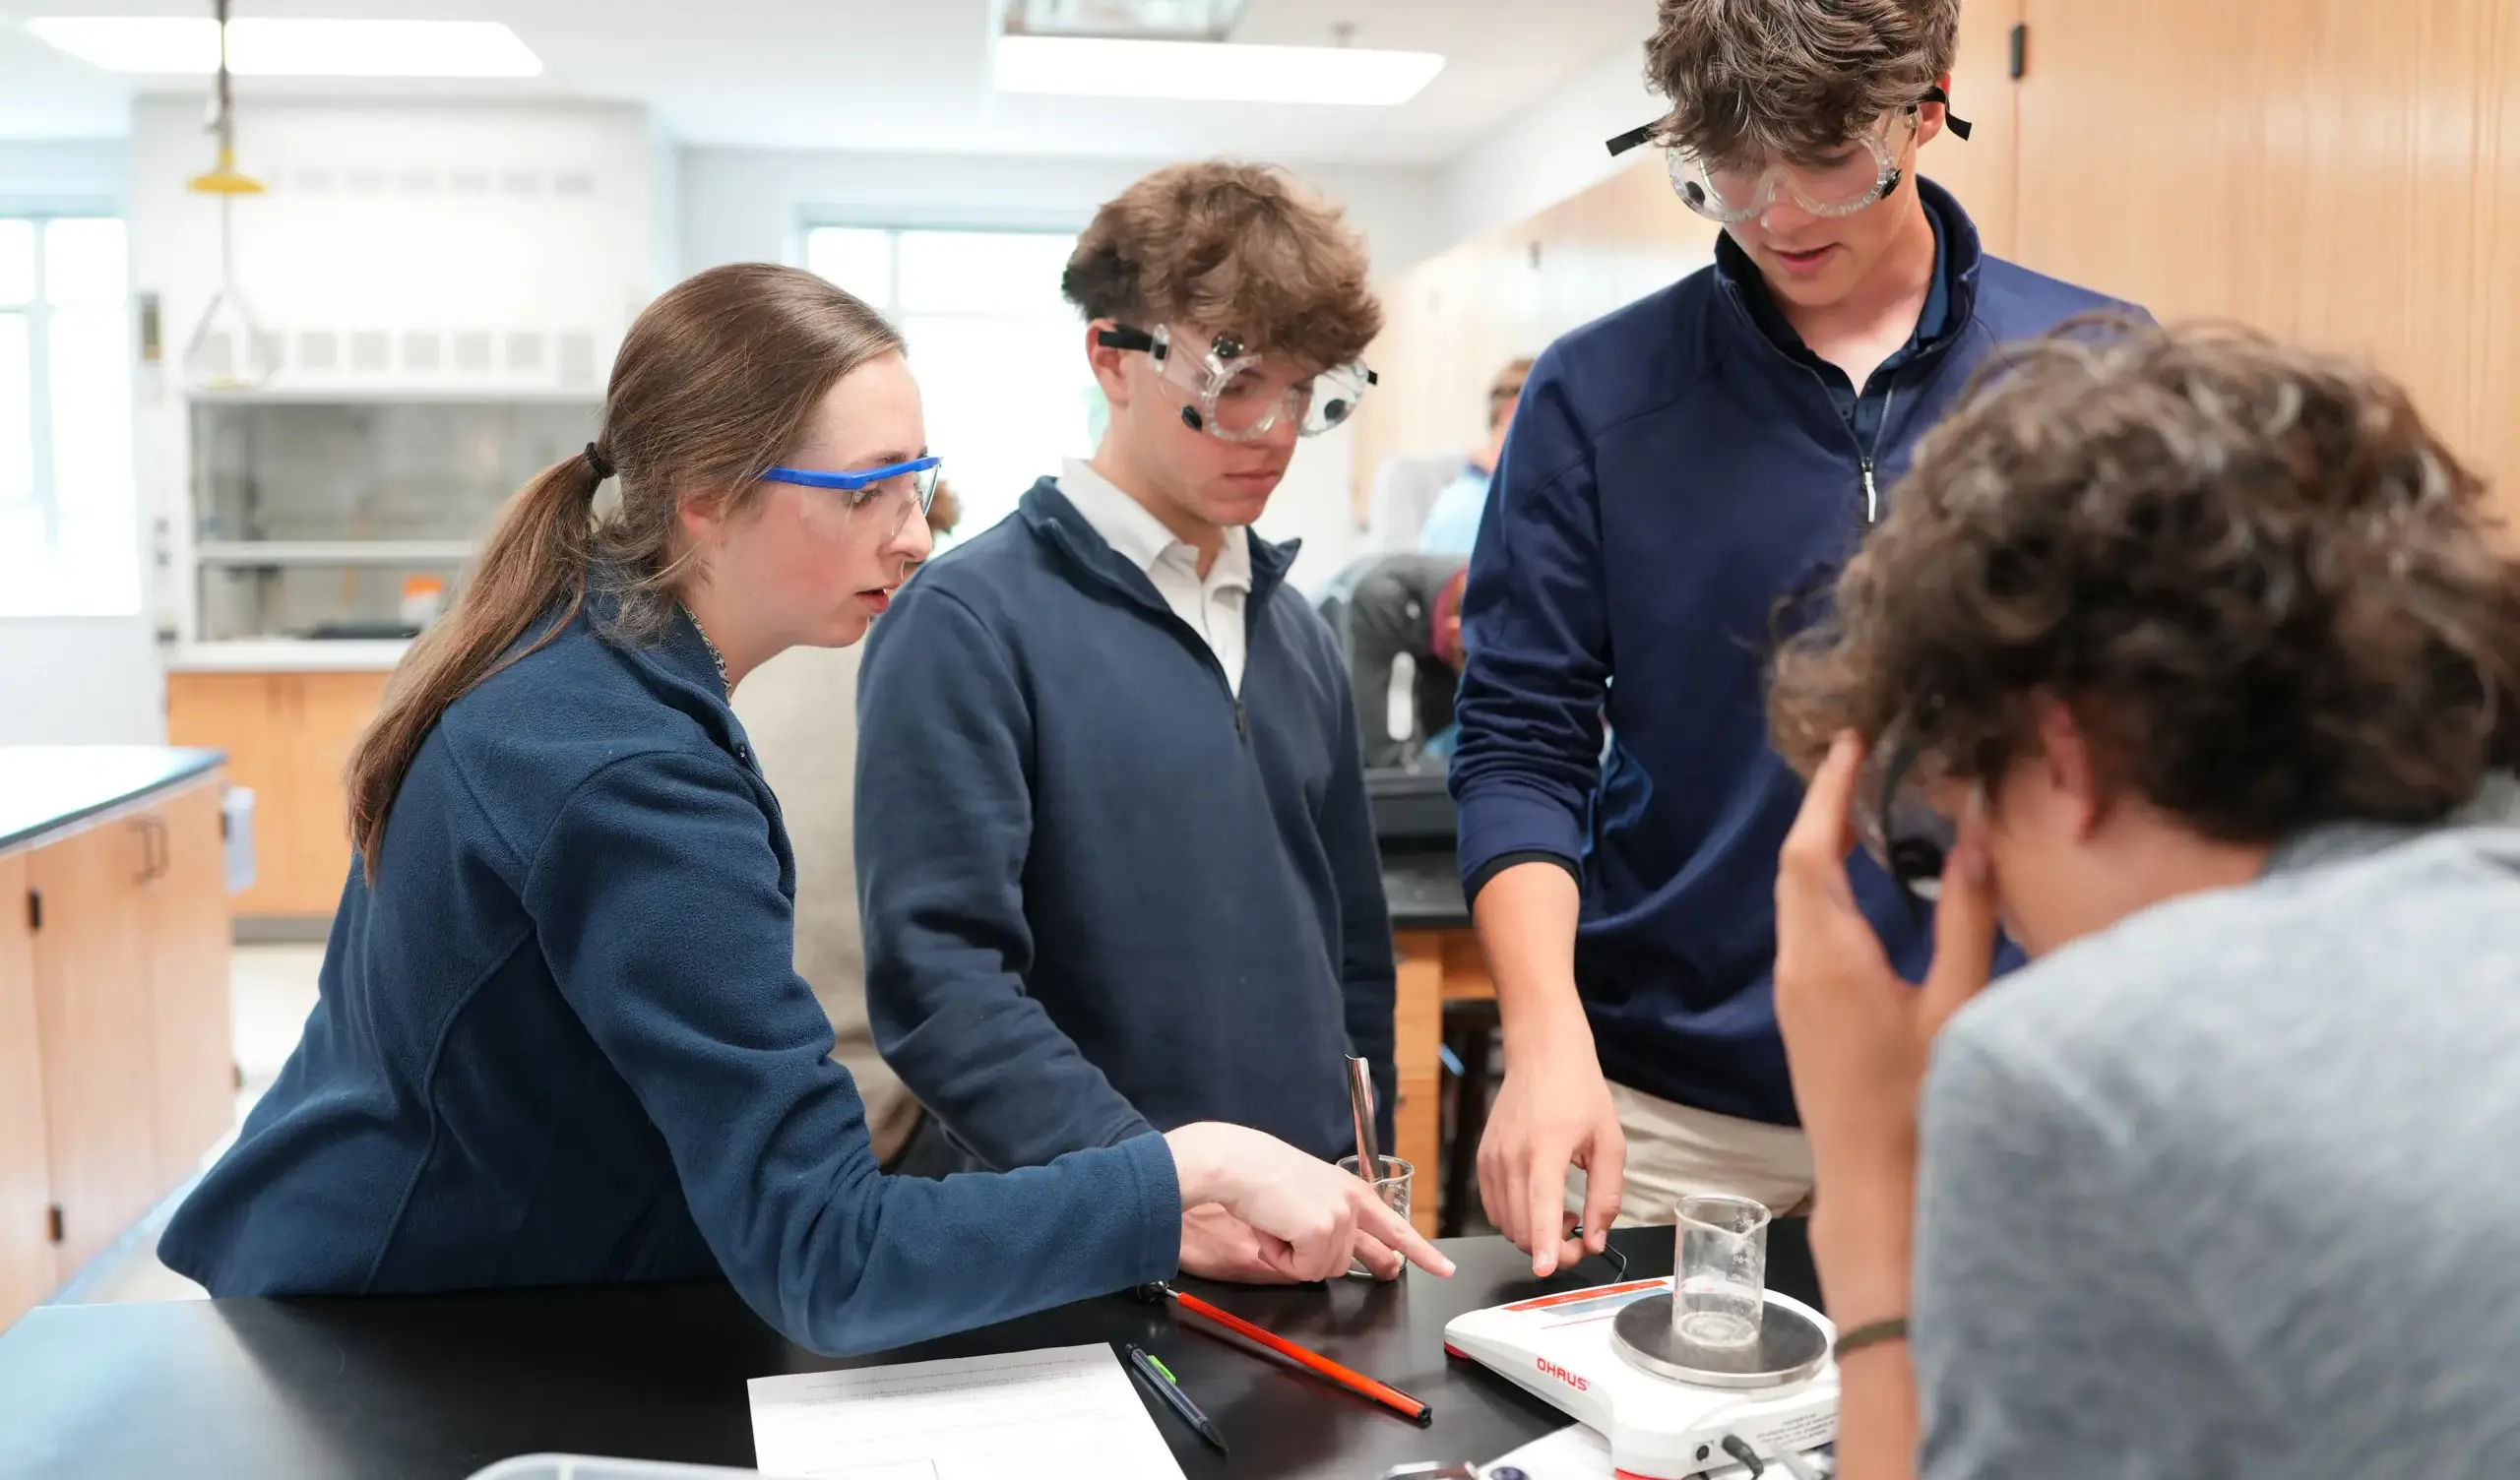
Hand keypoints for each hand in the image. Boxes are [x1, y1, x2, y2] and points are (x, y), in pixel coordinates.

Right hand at [1164, 1123, 1453, 1283]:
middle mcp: (1354, 1204)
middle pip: (1348, 1262)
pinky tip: (1271, 1230)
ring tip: (1275, 1223)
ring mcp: (1340, 1219)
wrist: (1238, 1163)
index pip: (1397, 1227)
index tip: (1444, 1269)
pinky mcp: (1319, 1233)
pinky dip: (1281, 1258)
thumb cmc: (1263, 1174)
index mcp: (1355, 1192)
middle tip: (1308, 1246)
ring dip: (1292, 1255)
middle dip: (1322, 1261)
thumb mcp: (1311, 1192)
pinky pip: (1302, 1270)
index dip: (1422, 1252)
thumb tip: (1337, 1257)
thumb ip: (1332, 1220)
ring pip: (1321, 1270)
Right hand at [1476, 1039, 1624, 1277]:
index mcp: (1546, 1149)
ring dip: (1534, 1235)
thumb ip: (1605, 1196)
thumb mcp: (1610, 1143)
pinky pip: (1494, 1208)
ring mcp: (1491, 1158)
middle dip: (1552, 1248)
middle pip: (1521, 1227)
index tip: (1548, 1269)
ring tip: (1564, 1214)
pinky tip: (1541, 1203)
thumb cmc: (1580, 1093)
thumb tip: (1596, 1240)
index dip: (1544, 1245)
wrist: (1542, 1055)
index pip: (1539, 1208)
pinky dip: (1517, 1220)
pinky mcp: (1482, 1160)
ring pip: (1505, 1224)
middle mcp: (1511, 1156)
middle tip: (1582, 1239)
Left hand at [1773, 733, 1999, 1303]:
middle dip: (1824, 807)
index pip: (1812, 850)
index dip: (1828, 791)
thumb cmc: (1918, 1108)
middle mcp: (1798, 967)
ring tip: (1868, 803)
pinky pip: (1807, 928)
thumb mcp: (1956, 1008)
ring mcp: (1795, 992)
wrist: (1874, 1189)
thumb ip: (1964, 921)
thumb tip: (1973, 839)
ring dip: (1825, 848)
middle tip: (1862, 758)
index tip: (1850, 742)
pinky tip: (1867, 882)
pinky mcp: (1803, 1013)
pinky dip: (1830, 889)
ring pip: (1799, 899)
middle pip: (1797, 867)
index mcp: (1828, 957)